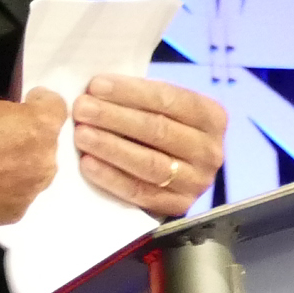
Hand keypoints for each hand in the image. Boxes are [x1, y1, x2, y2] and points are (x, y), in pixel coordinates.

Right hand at [0, 89, 67, 230]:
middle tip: (1, 138)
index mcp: (39, 129)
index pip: (56, 109)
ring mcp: (27, 196)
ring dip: (17, 168)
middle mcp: (43, 165)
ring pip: (31, 176)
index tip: (26, 103)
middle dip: (29, 140)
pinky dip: (1, 191)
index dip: (39, 103)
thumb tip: (8, 122)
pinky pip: (13, 198)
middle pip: (46, 147)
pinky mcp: (9, 217)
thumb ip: (4, 114)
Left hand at [72, 75, 228, 219]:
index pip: (168, 99)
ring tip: (81, 135)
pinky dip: (111, 178)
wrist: (180, 173)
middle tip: (81, 109)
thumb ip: (140, 98)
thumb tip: (96, 89)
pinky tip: (88, 164)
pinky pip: (140, 192)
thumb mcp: (166, 108)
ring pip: (149, 163)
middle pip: (158, 130)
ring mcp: (197, 182)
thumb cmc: (165, 129)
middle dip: (114, 117)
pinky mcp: (179, 206)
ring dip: (111, 147)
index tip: (96, 86)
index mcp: (212, 116)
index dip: (130, 92)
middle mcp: (210, 150)